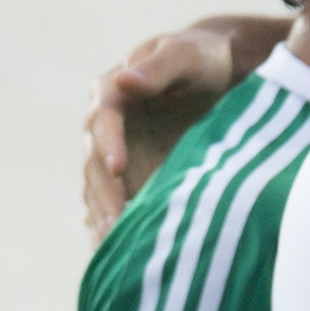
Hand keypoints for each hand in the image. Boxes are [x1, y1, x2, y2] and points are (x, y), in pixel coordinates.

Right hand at [82, 21, 262, 236]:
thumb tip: (124, 80)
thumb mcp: (186, 56)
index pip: (104, 119)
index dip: (109, 142)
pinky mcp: (127, 176)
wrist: (215, 75)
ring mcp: (113, 154)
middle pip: (95, 163)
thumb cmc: (202, 59)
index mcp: (112, 93)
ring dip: (104, 217)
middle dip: (104, 193)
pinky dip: (112, 226)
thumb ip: (158, 69)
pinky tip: (116, 254)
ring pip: (99, 189)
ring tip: (113, 248)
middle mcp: (105, 125)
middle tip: (116, 223)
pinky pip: (113, 203)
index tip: (117, 167)